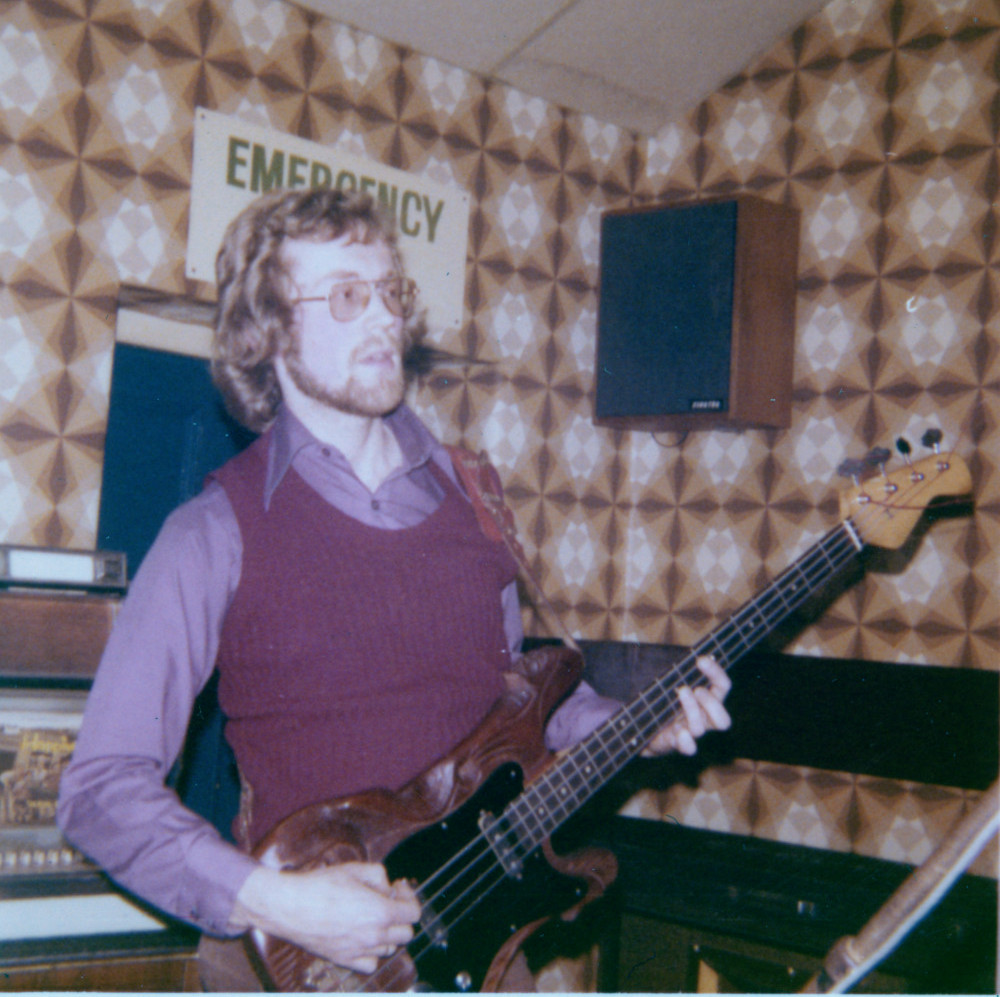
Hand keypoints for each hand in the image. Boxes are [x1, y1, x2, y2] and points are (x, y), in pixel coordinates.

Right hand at [231, 860, 420, 973]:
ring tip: (373, 917)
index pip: (414, 913)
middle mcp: (374, 936)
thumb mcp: (355, 868)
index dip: (409, 897)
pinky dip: (372, 952)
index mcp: (381, 912)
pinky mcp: (344, 960)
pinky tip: (362, 937)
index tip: (398, 888)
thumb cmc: (321, 885)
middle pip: (406, 934)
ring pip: (389, 949)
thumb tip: (387, 888)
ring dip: (387, 933)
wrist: (291, 907)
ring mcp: (359, 951)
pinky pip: (371, 963)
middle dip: (401, 915)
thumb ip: (379, 876)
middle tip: (387, 900)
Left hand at [641, 655, 730, 756]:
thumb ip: (680, 669)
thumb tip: (688, 652)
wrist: (646, 726)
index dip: (716, 673)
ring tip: (681, 692)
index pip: (722, 687)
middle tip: (697, 689)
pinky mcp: (677, 743)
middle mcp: (703, 719)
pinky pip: (689, 748)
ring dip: (692, 709)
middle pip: (723, 720)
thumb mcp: (672, 680)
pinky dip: (686, 741)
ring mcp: (691, 733)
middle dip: (712, 703)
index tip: (701, 660)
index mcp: (707, 700)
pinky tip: (680, 732)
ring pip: (700, 729)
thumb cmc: (664, 699)